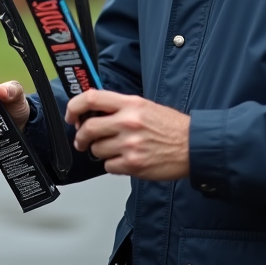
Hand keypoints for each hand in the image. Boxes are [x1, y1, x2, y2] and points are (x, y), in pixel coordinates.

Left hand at [66, 90, 190, 180]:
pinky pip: (108, 166)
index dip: (74, 107)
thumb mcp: (145, 106)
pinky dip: (112, 164)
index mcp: (130, 104)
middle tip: (83, 140)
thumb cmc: (172, 127)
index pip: (91, 98)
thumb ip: (119, 108)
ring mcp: (129, 144)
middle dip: (81, 136)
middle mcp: (128, 122)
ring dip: (100, 151)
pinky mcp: (133, 164)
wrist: (194, 146)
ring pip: (96, 150)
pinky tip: (125, 159)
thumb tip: (94, 112)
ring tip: (114, 149)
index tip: (71, 115)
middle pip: (88, 128)